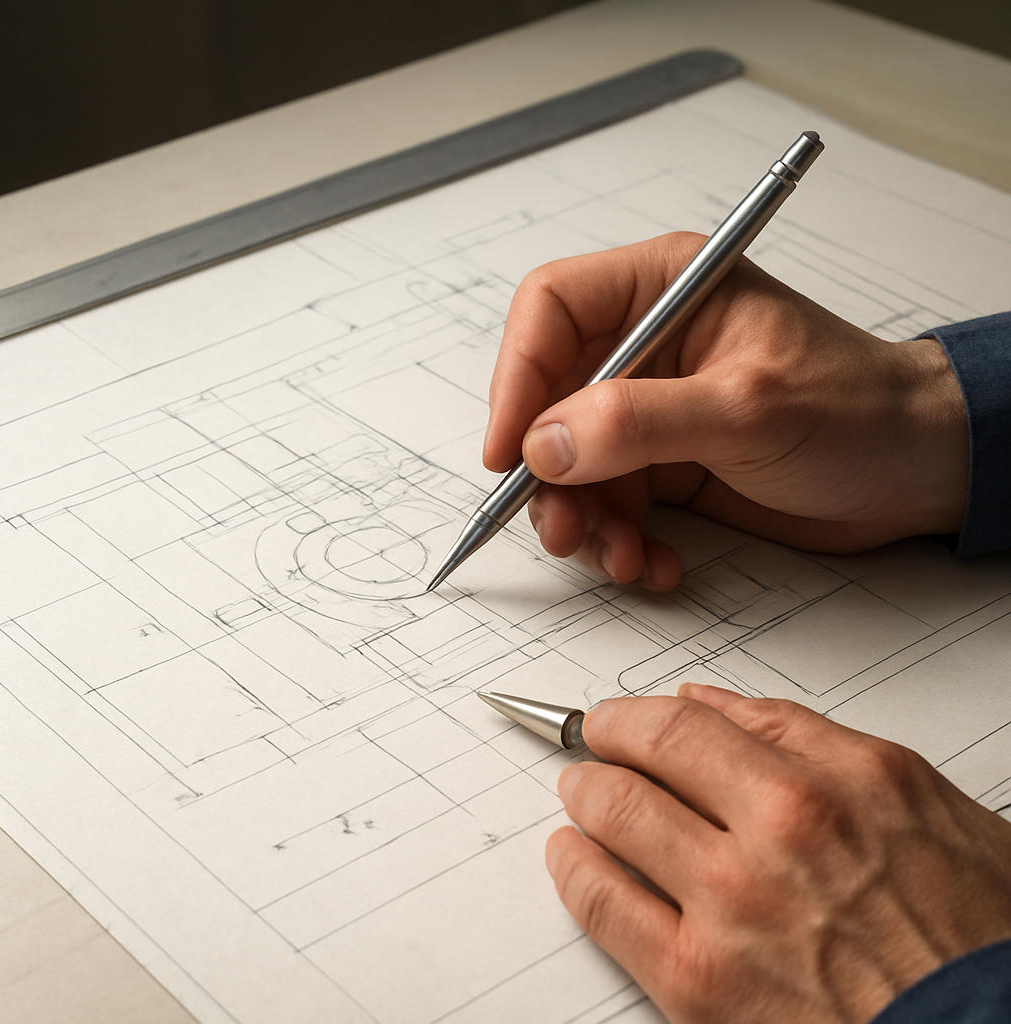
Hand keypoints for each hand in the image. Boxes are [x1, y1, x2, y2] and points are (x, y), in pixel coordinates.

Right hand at [483, 233, 968, 590]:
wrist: (912, 470)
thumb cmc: (858, 412)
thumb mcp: (746, 410)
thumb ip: (640, 422)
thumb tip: (547, 443)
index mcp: (667, 290)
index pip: (552, 310)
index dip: (517, 377)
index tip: (510, 450)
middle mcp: (648, 347)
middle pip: (549, 399)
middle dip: (550, 474)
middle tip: (564, 526)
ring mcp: (651, 410)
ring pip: (571, 464)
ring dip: (584, 521)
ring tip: (622, 557)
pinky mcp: (662, 463)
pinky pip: (608, 504)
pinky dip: (619, 541)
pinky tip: (655, 561)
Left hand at [546, 685, 1010, 1023]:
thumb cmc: (973, 934)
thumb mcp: (916, 802)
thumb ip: (805, 738)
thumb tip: (713, 704)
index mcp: (838, 780)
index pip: (697, 720)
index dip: (641, 713)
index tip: (623, 717)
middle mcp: (782, 828)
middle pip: (648, 754)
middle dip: (603, 741)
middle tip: (591, 743)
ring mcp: (734, 905)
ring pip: (615, 814)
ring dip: (583, 793)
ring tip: (578, 793)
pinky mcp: (700, 983)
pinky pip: (603, 903)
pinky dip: (573, 868)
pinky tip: (570, 856)